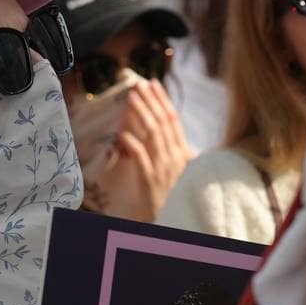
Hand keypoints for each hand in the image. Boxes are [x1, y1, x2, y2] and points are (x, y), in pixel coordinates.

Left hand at [86, 80, 193, 221]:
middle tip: (138, 83)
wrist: (177, 221)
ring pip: (152, 135)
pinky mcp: (151, 180)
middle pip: (162, 122)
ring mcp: (164, 168)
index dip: (162, 100)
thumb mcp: (181, 169)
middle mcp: (175, 157)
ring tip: (130, 98)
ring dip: (141, 114)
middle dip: (150, 101)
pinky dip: (132, 143)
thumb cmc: (177, 195)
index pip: (173, 119)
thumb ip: (175, 149)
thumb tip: (165, 128)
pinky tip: (122, 132)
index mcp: (183, 152)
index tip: (153, 83)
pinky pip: (141, 158)